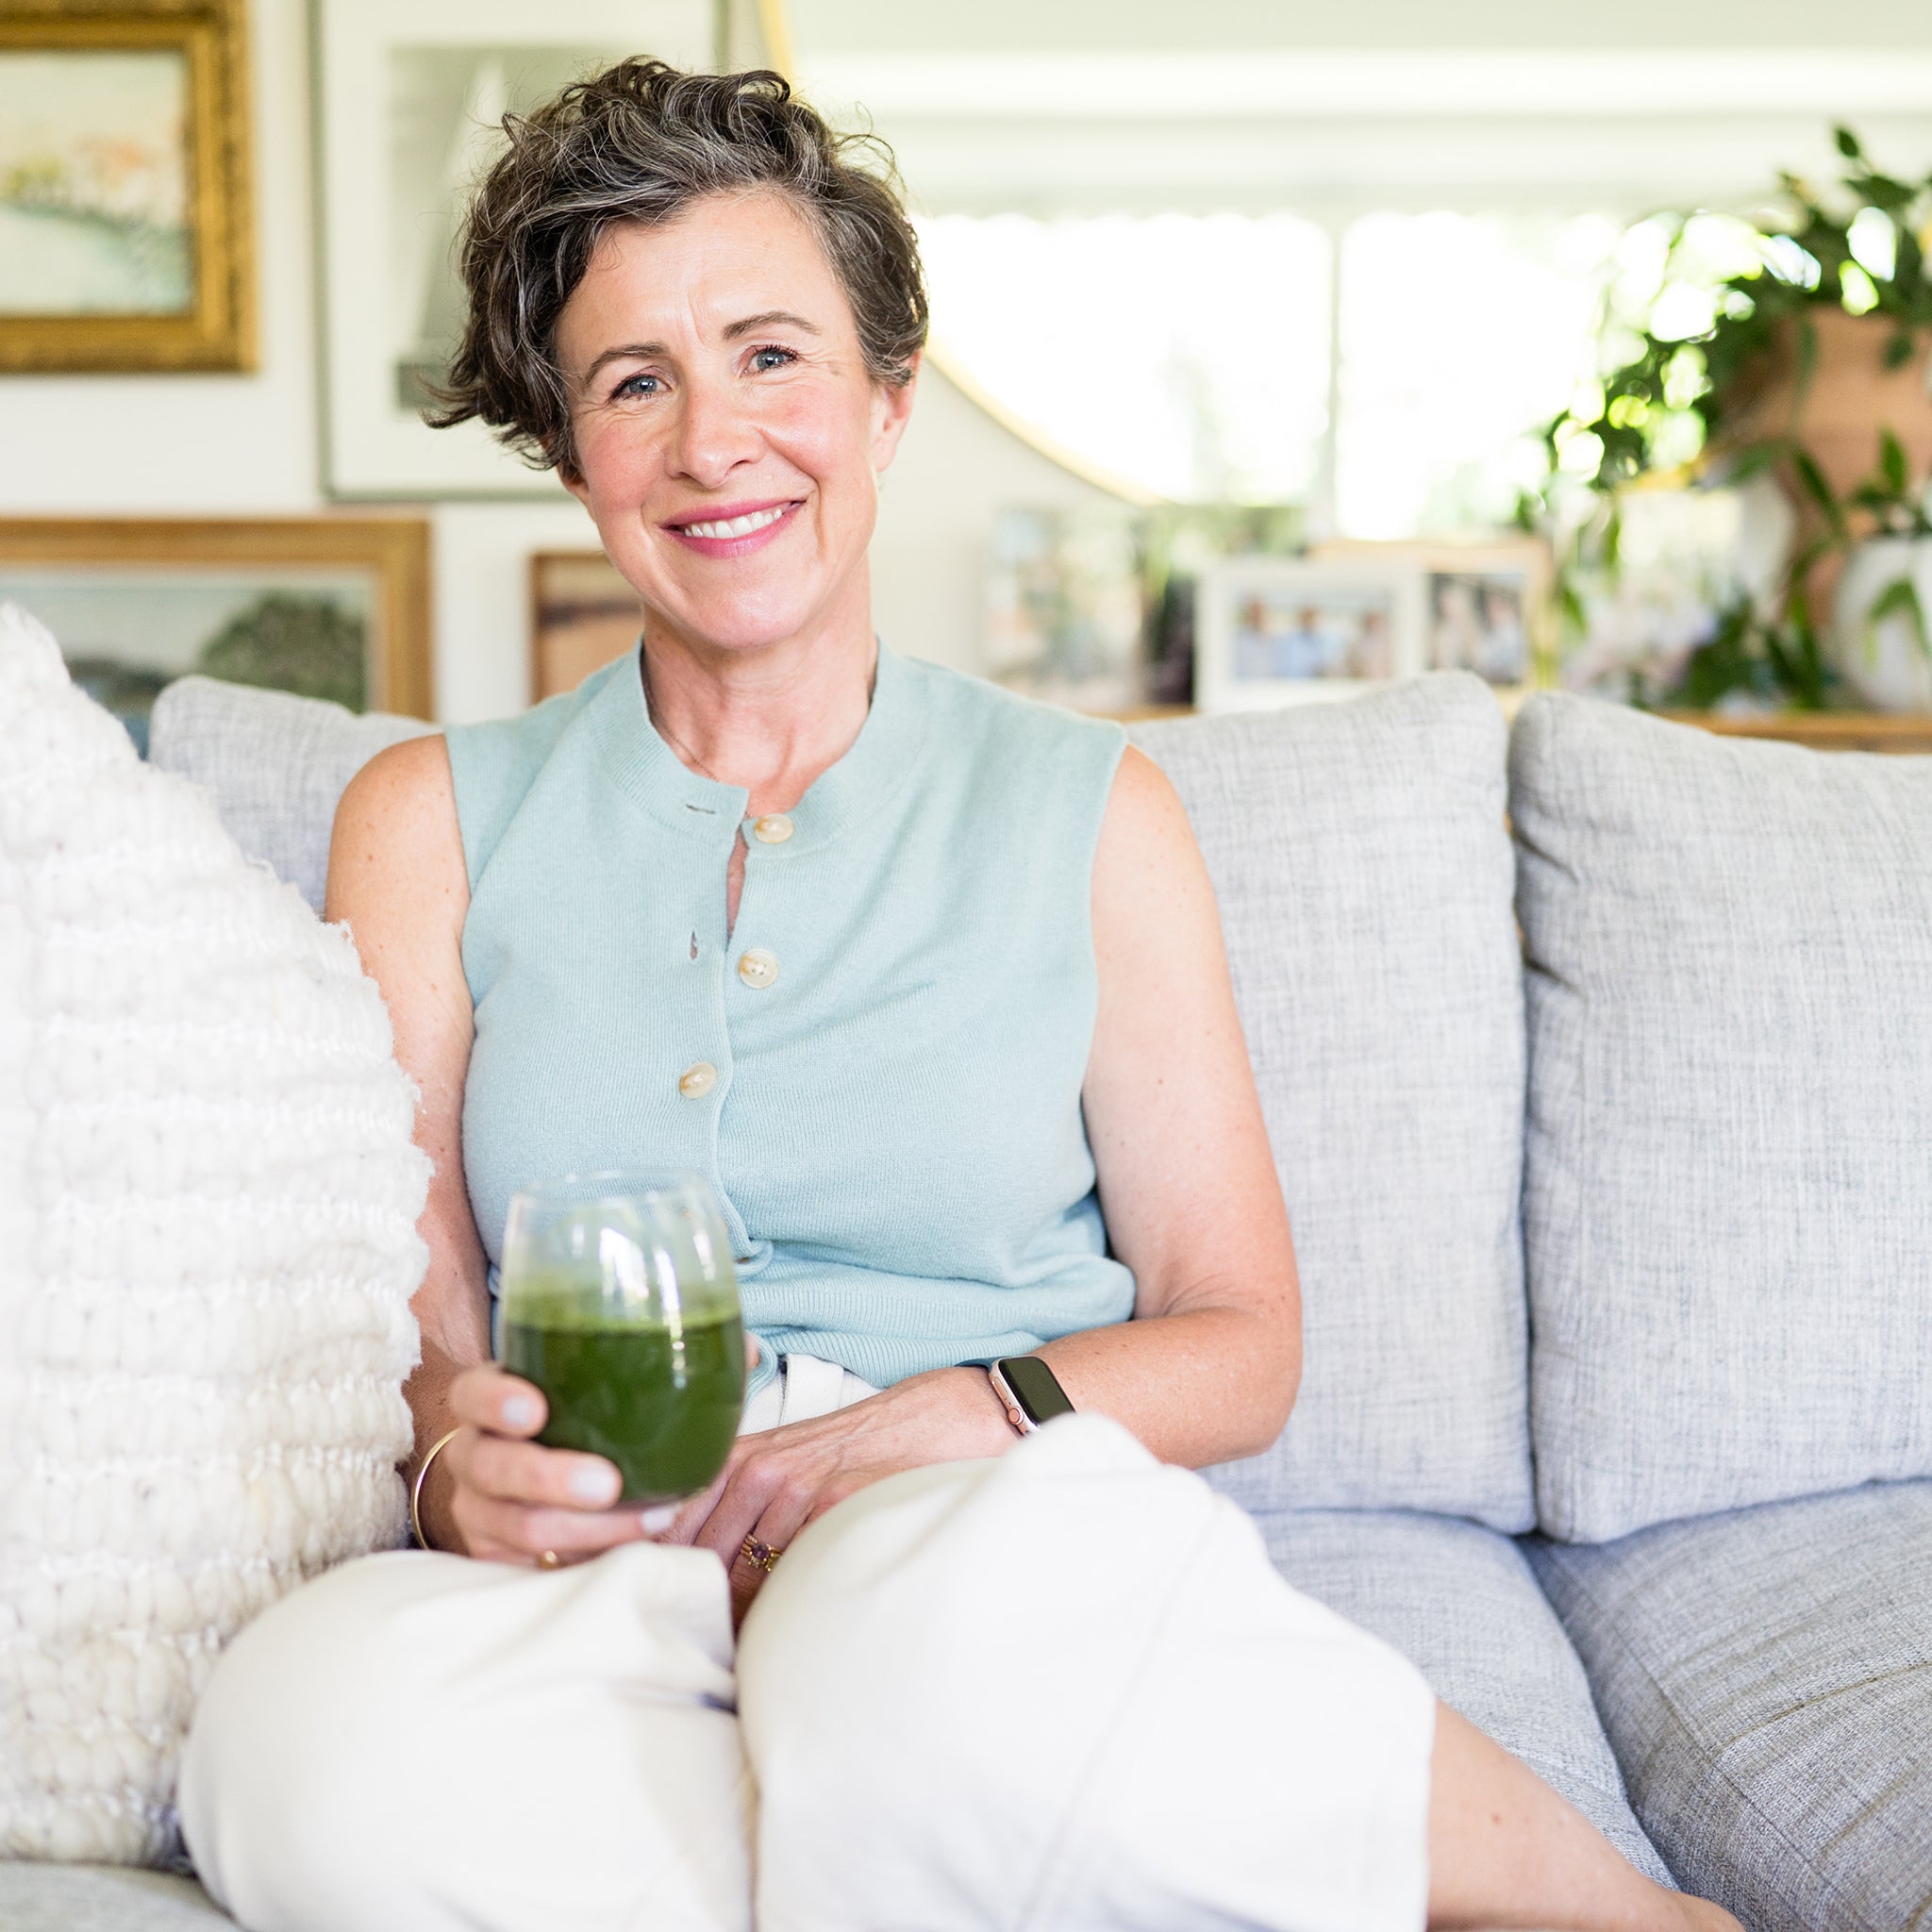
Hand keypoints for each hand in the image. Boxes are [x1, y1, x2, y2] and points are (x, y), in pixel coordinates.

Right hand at [429, 1364, 668, 1564]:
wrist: (554, 1495)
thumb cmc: (588, 1427)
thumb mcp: (603, 1391)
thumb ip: (663, 1368)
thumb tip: (740, 1351)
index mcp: (491, 1402)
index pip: (472, 1394)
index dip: (495, 1401)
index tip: (535, 1410)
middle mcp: (476, 1455)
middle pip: (491, 1466)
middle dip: (549, 1476)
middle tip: (607, 1483)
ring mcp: (480, 1511)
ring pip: (516, 1525)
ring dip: (583, 1527)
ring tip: (646, 1520)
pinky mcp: (497, 1558)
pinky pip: (533, 1566)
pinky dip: (587, 1557)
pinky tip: (632, 1546)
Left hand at [653, 1366, 1016, 1617]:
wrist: (933, 1422)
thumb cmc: (855, 1452)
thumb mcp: (783, 1460)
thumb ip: (731, 1503)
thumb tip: (683, 1571)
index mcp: (734, 1458)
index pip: (666, 1529)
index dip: (657, 1573)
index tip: (658, 1607)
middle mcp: (757, 1470)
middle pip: (699, 1561)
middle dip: (699, 1606)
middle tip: (703, 1643)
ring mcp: (796, 1487)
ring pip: (741, 1578)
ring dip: (741, 1618)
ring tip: (747, 1646)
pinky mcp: (835, 1508)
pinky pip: (790, 1576)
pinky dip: (786, 1606)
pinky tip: (793, 1620)